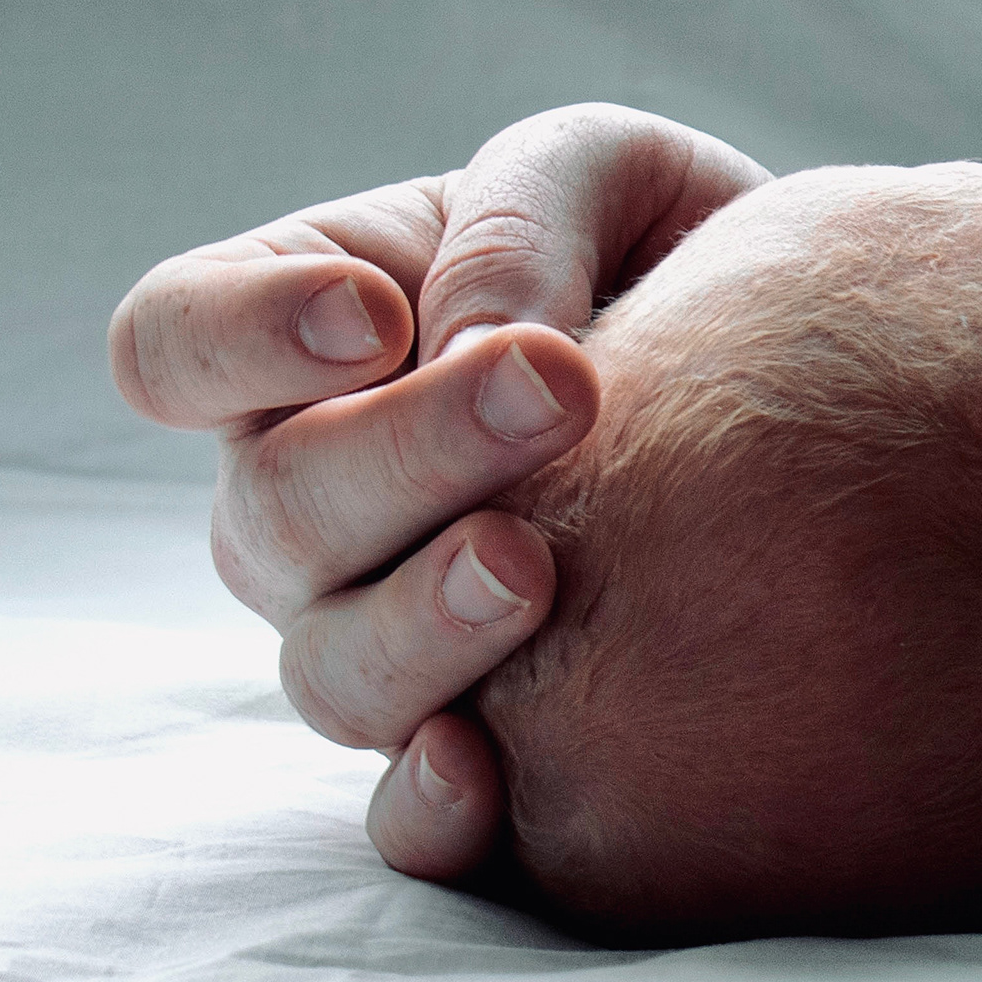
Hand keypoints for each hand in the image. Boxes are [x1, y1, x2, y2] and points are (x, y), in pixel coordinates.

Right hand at [108, 104, 768, 876]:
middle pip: (274, 511)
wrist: (809, 368)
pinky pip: (409, 810)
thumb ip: (522, 217)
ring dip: (424, 620)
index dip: (240, 338)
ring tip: (538, 569)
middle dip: (407, 454)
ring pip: (329, 665)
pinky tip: (484, 767)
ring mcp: (381, 626)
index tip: (370, 315)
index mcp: (297, 337)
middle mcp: (309, 497)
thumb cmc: (669, 243)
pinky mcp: (485, 731)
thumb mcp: (605, 170)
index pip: (172, 344)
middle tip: (556, 392)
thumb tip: (482, 340)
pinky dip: (427, 806)